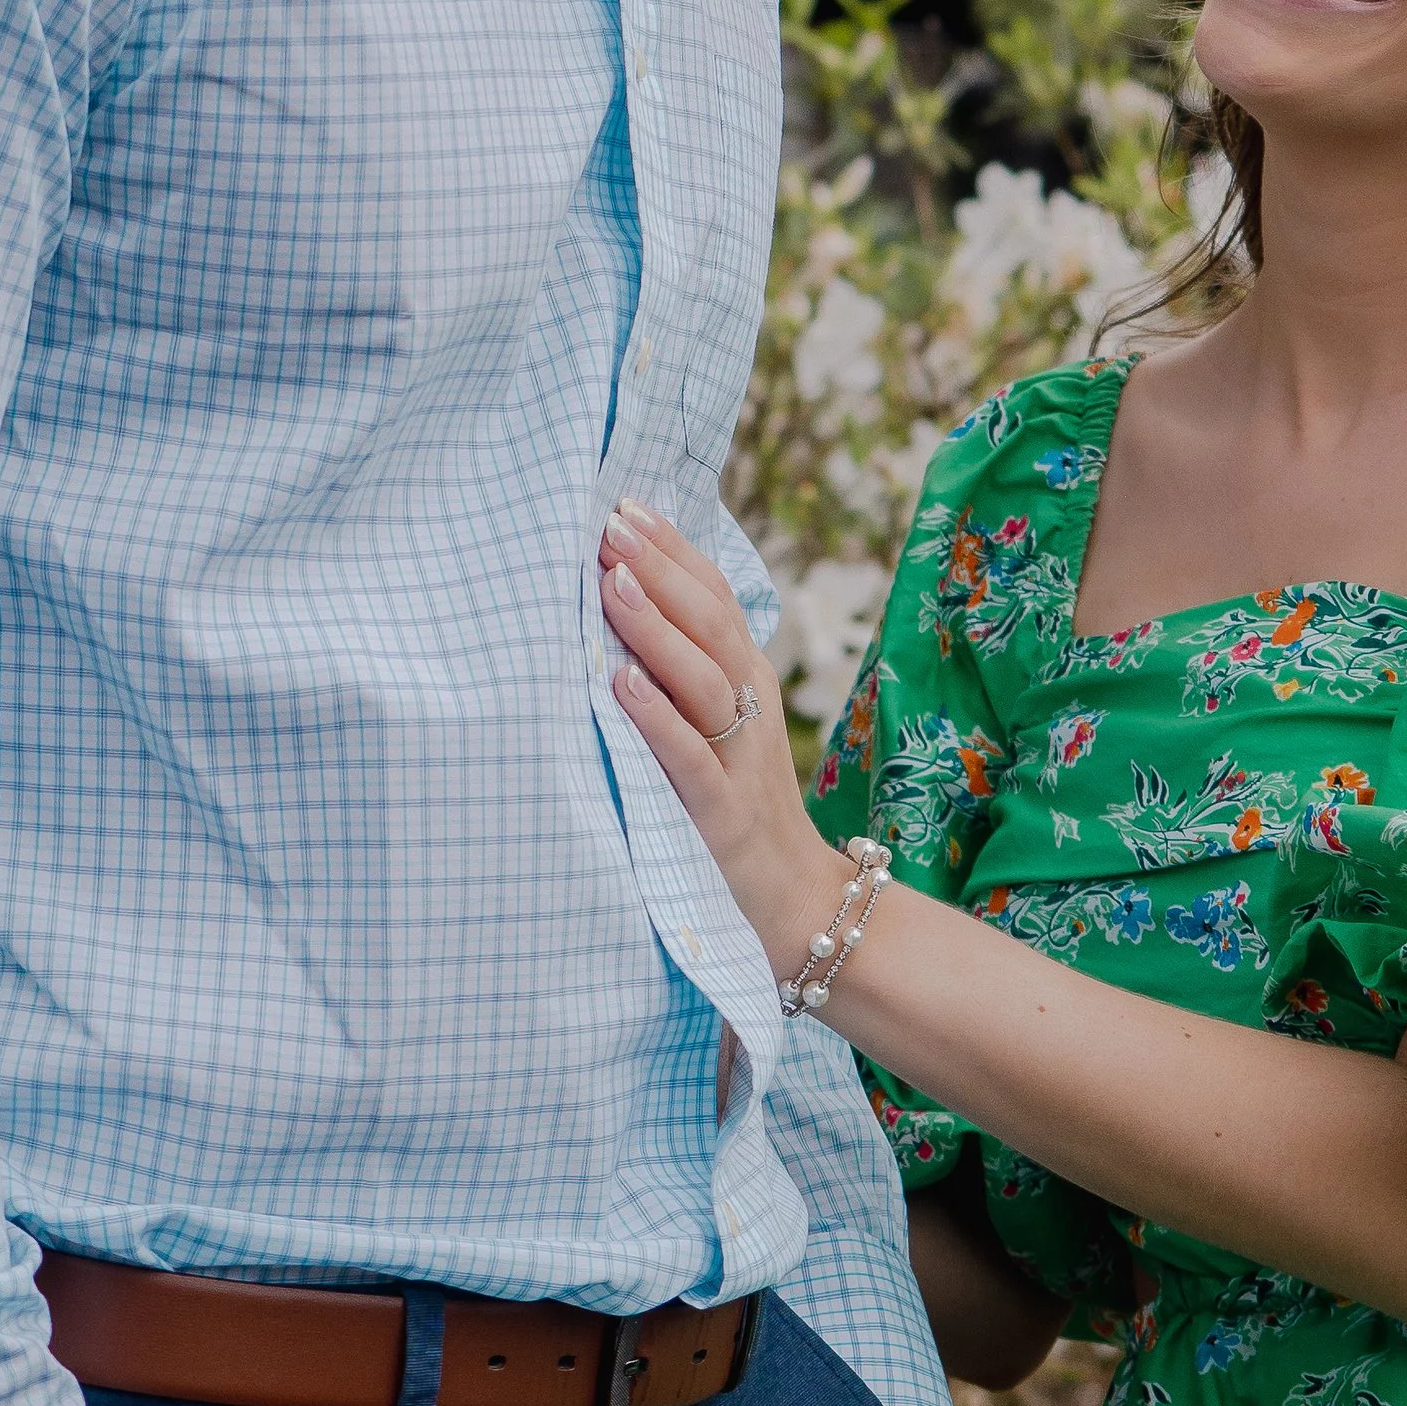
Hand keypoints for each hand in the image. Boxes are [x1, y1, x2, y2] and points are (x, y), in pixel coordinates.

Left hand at [599, 504, 850, 975]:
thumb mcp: (720, 724)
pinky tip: (621, 684)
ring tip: (613, 585)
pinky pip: (690, 759)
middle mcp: (751, 707)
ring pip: (704, 682)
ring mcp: (741, 759)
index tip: (624, 505)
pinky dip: (657, 719)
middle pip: (711, 624)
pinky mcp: (724, 815)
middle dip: (659, 570)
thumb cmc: (741, 805)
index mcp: (748, 678)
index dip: (672, 550)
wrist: (797, 901)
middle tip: (609, 526)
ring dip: (658, 630)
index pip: (714, 596)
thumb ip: (687, 666)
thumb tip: (625, 597)